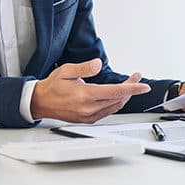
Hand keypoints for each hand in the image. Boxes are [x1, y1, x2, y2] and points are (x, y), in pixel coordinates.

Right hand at [31, 59, 150, 122]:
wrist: (40, 102)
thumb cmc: (52, 86)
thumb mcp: (66, 70)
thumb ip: (84, 67)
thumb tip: (98, 64)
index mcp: (85, 95)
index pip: (115, 91)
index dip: (132, 88)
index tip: (144, 86)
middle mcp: (89, 108)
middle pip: (118, 98)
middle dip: (131, 88)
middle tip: (136, 78)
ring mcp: (89, 116)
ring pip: (115, 106)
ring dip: (125, 96)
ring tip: (130, 84)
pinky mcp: (88, 120)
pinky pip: (108, 111)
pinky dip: (116, 103)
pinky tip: (118, 95)